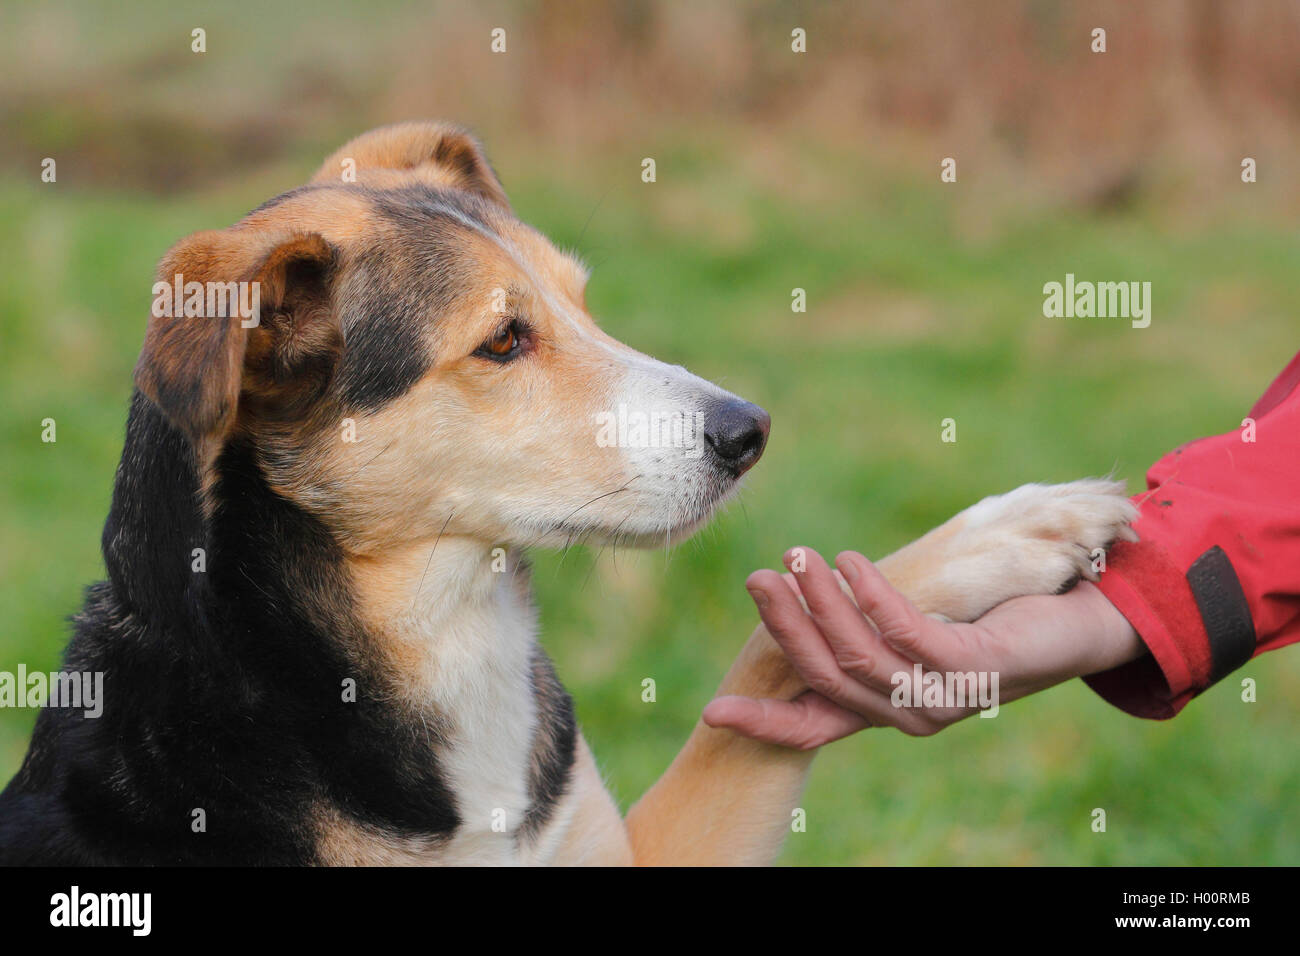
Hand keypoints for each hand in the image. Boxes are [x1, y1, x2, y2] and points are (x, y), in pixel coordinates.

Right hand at [702, 547, 1144, 748]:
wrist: (1075, 629)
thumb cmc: (985, 622)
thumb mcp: (915, 632)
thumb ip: (868, 631)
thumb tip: (805, 594)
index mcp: (885, 712)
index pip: (811, 728)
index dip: (762, 723)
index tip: (712, 715)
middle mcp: (907, 716)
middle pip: (825, 677)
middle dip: (785, 627)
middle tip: (758, 577)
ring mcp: (940, 699)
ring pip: (858, 656)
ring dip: (821, 603)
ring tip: (799, 556)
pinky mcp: (972, 671)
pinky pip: (905, 632)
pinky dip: (870, 595)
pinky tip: (848, 561)